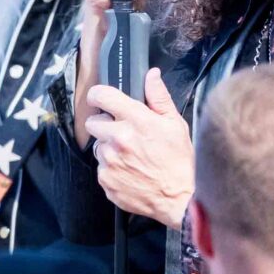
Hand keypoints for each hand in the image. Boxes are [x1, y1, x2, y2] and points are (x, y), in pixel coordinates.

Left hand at [83, 67, 194, 225]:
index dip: (98, 95)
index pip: (102, 96)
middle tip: (122, 132)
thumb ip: (159, 97)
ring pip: (98, 146)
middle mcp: (118, 139)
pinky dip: (112, 168)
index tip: (100, 99)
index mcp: (136, 121)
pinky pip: (101, 168)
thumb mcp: (175, 124)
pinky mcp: (106, 180)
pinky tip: (130, 170)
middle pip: (93, 122)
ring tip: (131, 155)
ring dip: (109, 148)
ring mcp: (110, 161)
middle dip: (104, 124)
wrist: (179, 198)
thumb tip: (151, 75)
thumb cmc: (180, 162)